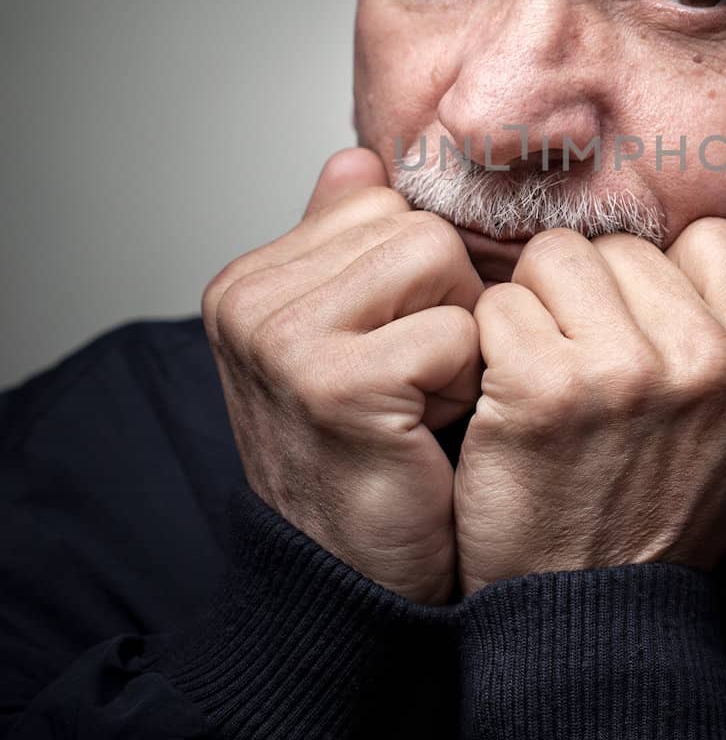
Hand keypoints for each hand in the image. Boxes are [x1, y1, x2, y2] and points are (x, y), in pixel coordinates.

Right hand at [202, 147, 483, 603]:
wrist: (354, 580)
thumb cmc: (366, 457)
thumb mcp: (345, 340)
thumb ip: (343, 247)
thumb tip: (356, 159)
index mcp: (248, 281)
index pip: (382, 203)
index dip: (420, 278)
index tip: (394, 350)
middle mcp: (248, 301)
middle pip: (417, 228)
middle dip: (445, 304)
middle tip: (413, 384)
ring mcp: (282, 339)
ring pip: (439, 261)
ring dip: (457, 338)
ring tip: (420, 401)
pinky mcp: (335, 382)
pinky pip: (456, 330)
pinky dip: (463, 382)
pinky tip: (425, 431)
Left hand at [453, 200, 725, 594]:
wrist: (586, 616)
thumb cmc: (663, 507)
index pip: (715, 239)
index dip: (666, 279)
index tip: (643, 334)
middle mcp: (710, 364)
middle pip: (626, 246)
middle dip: (593, 297)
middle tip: (588, 373)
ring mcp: (628, 374)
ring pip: (557, 258)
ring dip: (536, 310)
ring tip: (547, 376)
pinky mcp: (546, 388)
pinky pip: (499, 304)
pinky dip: (487, 347)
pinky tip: (505, 398)